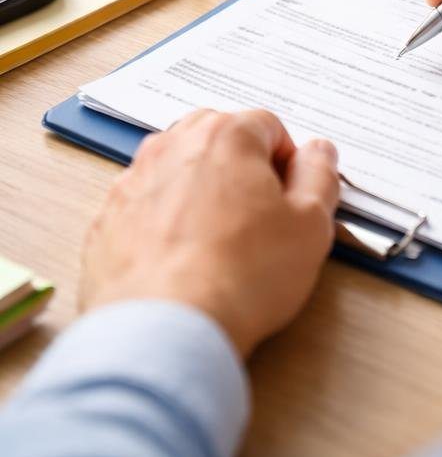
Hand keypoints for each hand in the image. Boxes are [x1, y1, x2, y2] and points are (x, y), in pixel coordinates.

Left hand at [81, 109, 339, 358]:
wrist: (165, 329)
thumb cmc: (239, 276)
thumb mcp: (311, 224)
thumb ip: (320, 176)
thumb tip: (318, 155)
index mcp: (226, 136)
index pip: (269, 127)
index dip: (289, 163)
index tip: (293, 197)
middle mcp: (172, 148)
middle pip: (218, 139)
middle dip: (241, 168)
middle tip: (261, 216)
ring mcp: (131, 184)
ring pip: (178, 171)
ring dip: (201, 192)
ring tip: (221, 242)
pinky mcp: (106, 223)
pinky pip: (145, 208)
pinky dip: (165, 224)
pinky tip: (186, 261)